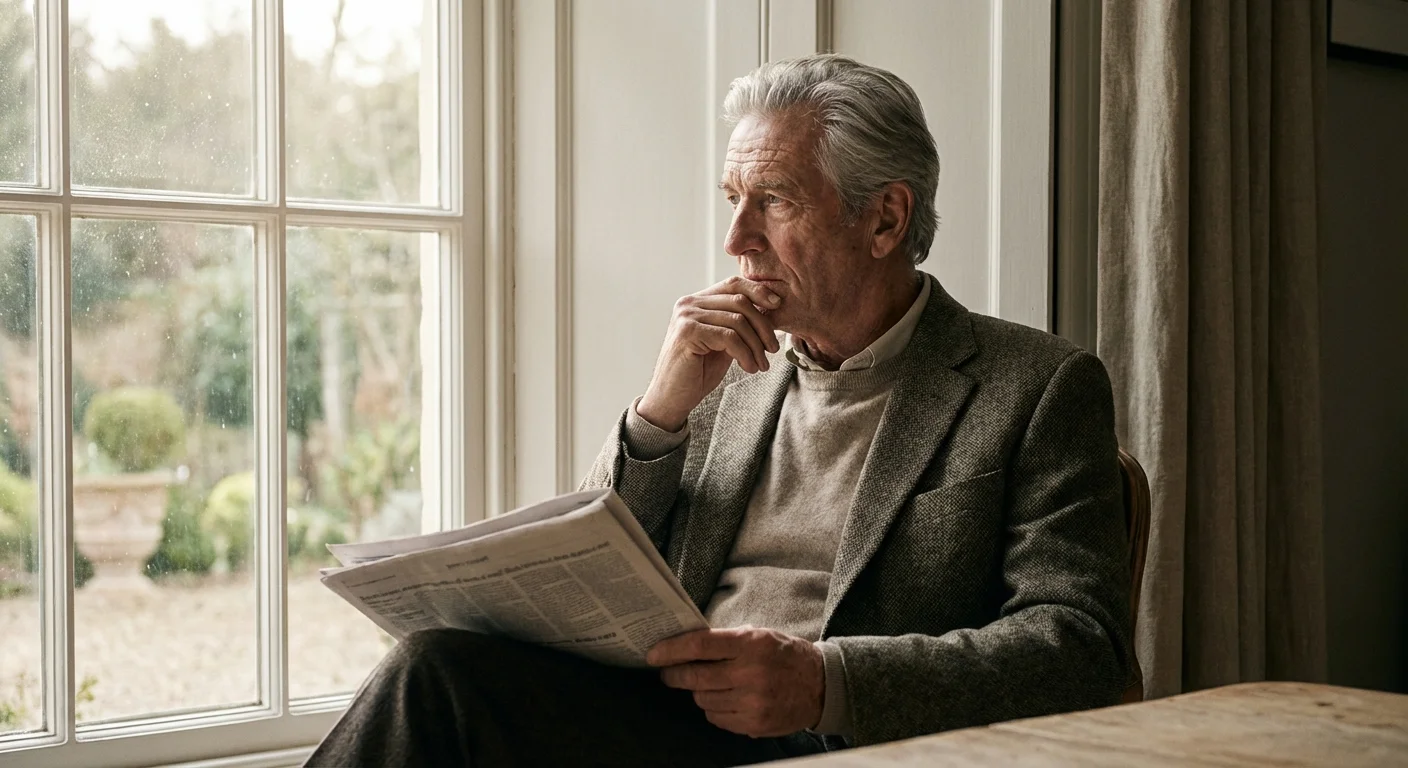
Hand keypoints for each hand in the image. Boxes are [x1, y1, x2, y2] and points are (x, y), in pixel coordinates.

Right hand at [637, 278, 782, 431]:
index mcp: (697, 301)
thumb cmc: (698, 372)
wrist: (672, 398)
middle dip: (763, 326)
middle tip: (772, 349)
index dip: (758, 290)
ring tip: (761, 365)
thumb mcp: (724, 343)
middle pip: (740, 301)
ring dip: (756, 345)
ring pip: (737, 321)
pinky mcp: (688, 333)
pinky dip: (745, 354)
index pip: (733, 284)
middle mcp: (689, 303)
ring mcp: (686, 317)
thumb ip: (738, 324)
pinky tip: (749, 368)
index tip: (777, 305)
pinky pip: (729, 337)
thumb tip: (771, 309)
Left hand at [647, 626, 823, 737]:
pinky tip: (724, 698)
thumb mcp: (759, 635)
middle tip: (667, 673)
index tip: (653, 654)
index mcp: (751, 644)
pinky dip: (713, 708)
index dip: (671, 650)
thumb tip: (684, 646)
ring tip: (706, 683)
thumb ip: (725, 640)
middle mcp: (751, 673)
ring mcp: (752, 702)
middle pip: (695, 677)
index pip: (700, 645)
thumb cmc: (784, 655)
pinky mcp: (754, 724)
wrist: (820, 685)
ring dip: (698, 691)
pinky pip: (716, 718)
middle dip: (674, 675)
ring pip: (703, 699)